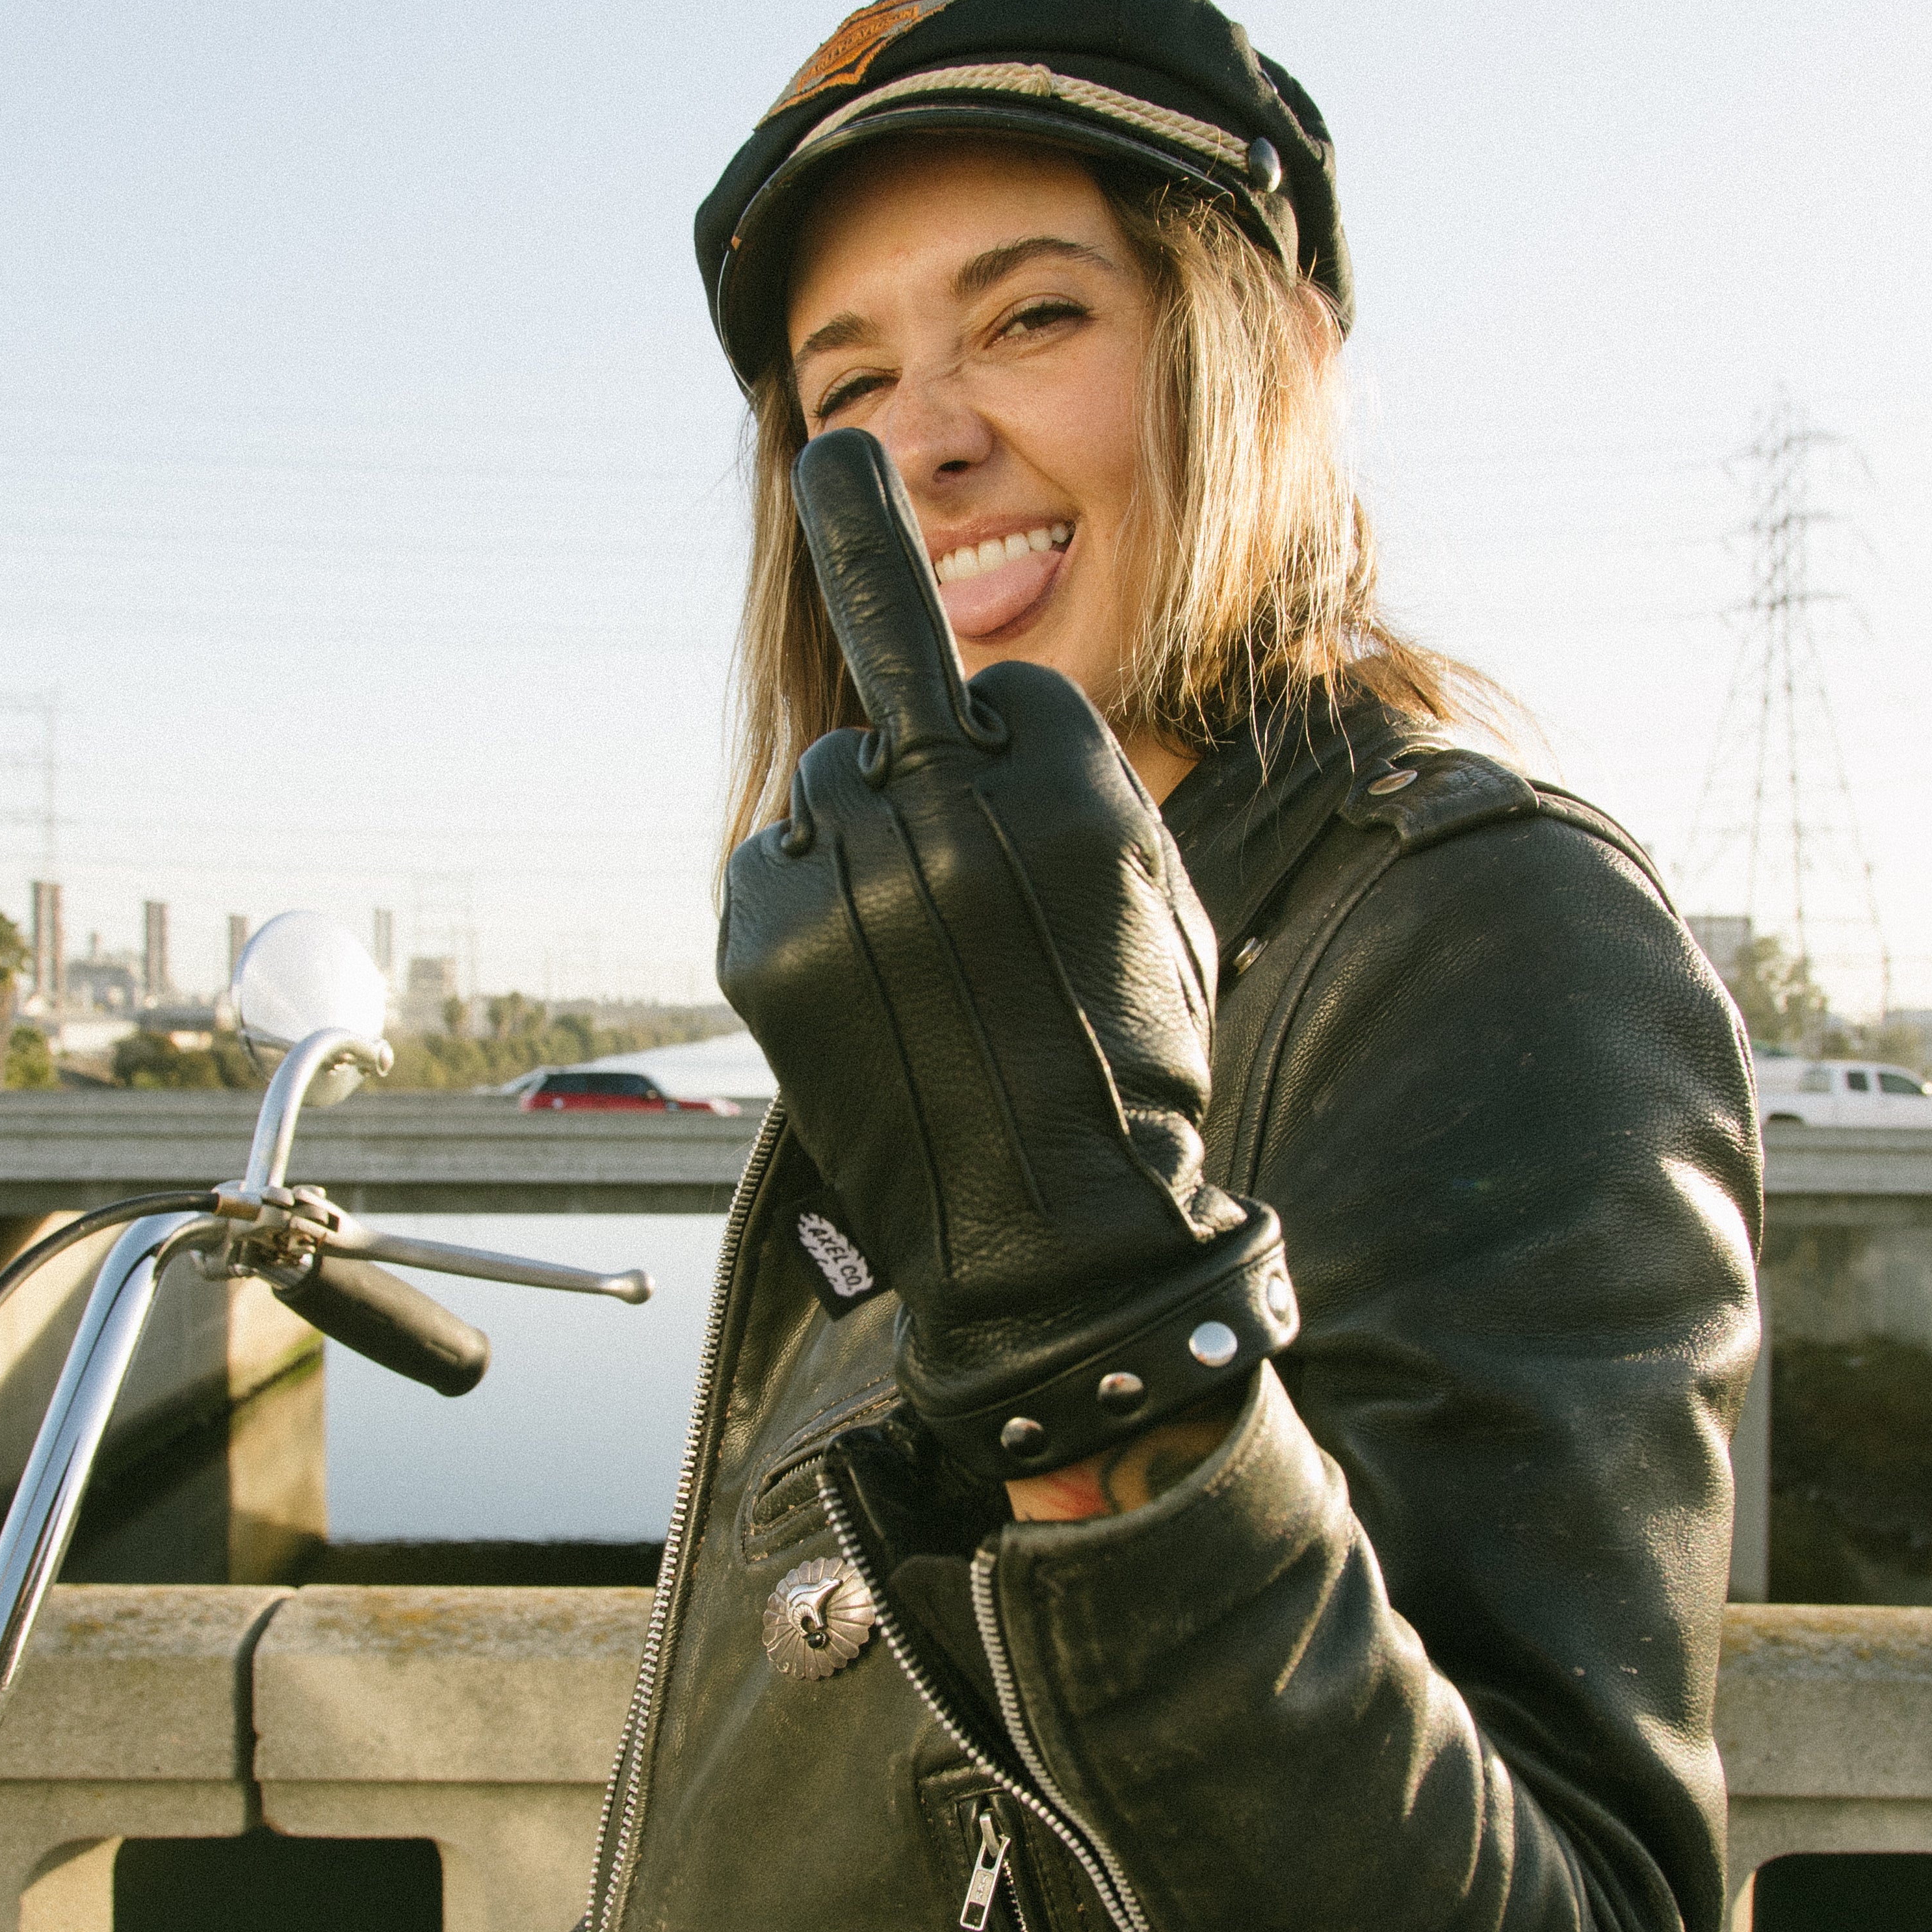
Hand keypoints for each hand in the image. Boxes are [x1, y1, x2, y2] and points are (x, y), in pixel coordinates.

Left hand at [717, 429, 1296, 1479]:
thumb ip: (1090, 802)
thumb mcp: (1166, 916)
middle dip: (923, 792)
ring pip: (825, 787)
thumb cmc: (1125, 1082)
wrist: (1052, 1237)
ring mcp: (850, 882)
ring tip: (903, 948)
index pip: (1009, 694)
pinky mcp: (767, 948)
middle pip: (900, 730)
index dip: (1012, 756)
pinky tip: (851, 983)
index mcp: (1067, 794)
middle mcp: (948, 817)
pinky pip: (764, 867)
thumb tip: (999, 717)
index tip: (1012, 812)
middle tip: (950, 888)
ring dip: (855, 841)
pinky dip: (797, 908)